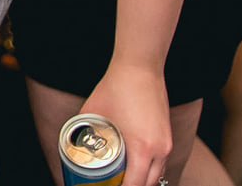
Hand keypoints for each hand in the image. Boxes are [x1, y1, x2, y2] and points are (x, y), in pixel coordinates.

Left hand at [81, 62, 172, 185]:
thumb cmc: (116, 87)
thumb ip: (85, 133)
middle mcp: (160, 149)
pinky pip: (161, 162)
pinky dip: (149, 169)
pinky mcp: (168, 135)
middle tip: (112, 184)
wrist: (140, 66)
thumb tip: (73, 145)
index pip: (134, 185)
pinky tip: (134, 166)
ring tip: (121, 178)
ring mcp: (166, 142)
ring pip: (157, 175)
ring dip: (141, 180)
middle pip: (148, 185)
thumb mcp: (93, 113)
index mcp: (143, 148)